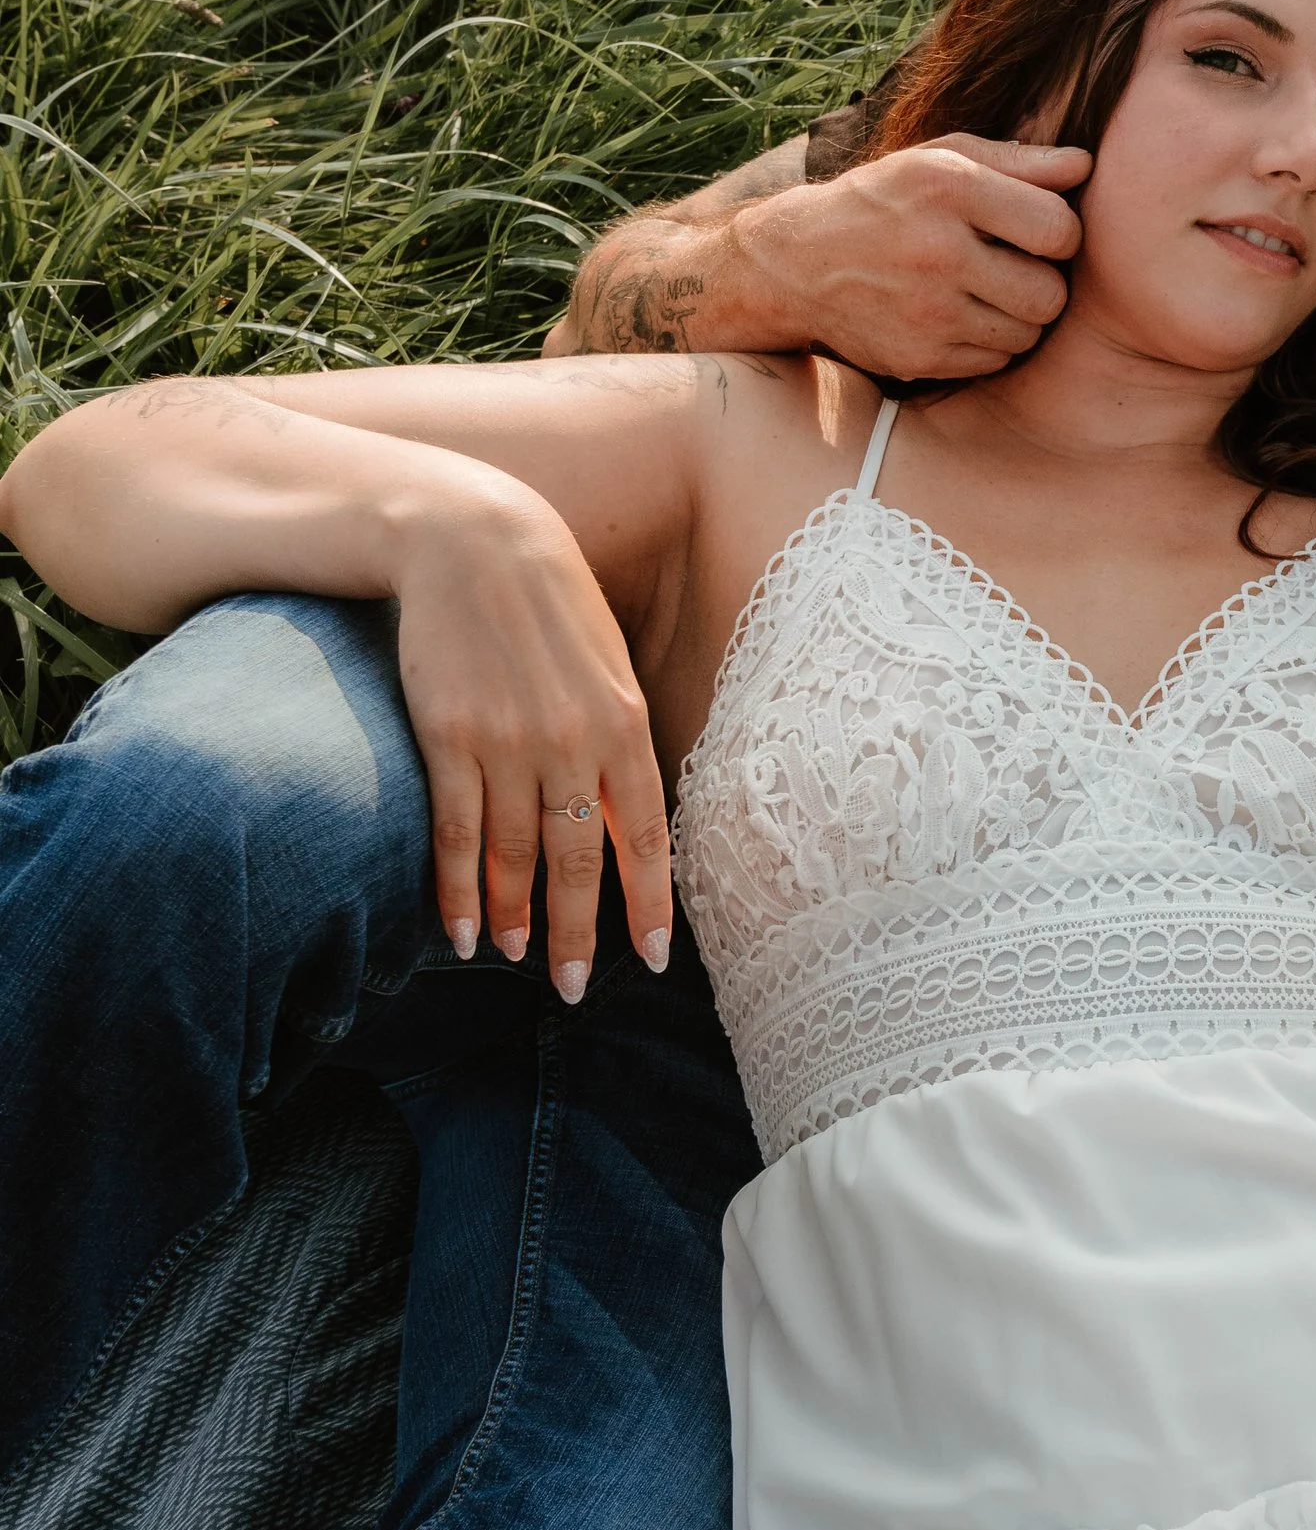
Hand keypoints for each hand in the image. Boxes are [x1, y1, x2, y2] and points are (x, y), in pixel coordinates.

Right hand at [390, 475, 672, 999]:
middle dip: (580, 934)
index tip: (653, 958)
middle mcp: (572, 742)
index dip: (650, 903)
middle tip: (570, 989)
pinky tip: (464, 929)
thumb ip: (620, 736)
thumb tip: (630, 810)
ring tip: (518, 957)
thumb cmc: (549, 599)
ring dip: (516, 917)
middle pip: (579, 862)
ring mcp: (508, 743)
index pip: (647, 835)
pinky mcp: (448, 737)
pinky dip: (459, 890)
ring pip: (516, 857)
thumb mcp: (607, 662)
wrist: (470, 540)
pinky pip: (457, 834)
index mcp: (624, 723)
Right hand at [736, 137, 1087, 376]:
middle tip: (1018, 268)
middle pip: (1050, 293)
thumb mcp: (941, 161)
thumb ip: (1018, 162)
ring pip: (1027, 334)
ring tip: (988, 291)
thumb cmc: (885, 201)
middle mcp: (937, 251)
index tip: (1039, 232)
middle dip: (1045, 283)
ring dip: (1020, 317)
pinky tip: (959, 316)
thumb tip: (1086, 166)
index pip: (1058, 229)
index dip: (1062, 234)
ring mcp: (925, 312)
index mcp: (949, 188)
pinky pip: (994, 361)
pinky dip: (988, 344)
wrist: (796, 262)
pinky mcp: (917, 358)